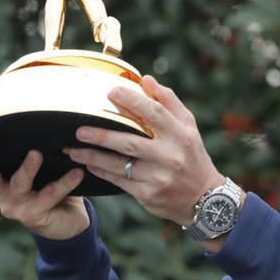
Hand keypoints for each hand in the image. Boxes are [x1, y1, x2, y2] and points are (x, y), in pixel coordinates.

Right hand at [0, 122, 88, 239]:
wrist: (65, 222)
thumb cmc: (43, 188)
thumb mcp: (26, 170)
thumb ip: (10, 150)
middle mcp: (2, 197)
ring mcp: (17, 208)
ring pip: (20, 185)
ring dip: (27, 169)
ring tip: (36, 154)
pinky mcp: (35, 216)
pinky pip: (50, 194)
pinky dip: (65, 182)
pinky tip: (77, 172)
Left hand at [63, 76, 226, 227]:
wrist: (204, 198)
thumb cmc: (192, 156)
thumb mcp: (188, 127)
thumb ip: (168, 102)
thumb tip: (146, 80)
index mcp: (181, 135)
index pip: (155, 114)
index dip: (133, 101)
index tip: (112, 92)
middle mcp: (170, 156)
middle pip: (131, 141)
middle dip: (103, 134)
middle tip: (81, 128)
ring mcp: (158, 177)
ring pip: (120, 164)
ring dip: (94, 156)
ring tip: (75, 149)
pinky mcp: (148, 194)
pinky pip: (119, 181)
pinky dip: (102, 171)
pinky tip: (89, 164)